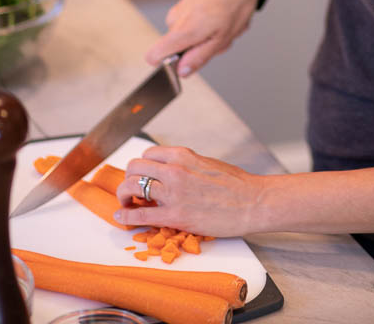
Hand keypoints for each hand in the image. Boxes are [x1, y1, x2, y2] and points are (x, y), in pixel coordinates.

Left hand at [114, 145, 263, 236]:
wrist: (252, 203)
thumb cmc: (236, 185)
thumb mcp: (207, 164)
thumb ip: (187, 165)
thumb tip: (174, 172)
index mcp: (184, 155)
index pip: (148, 154)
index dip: (142, 166)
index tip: (142, 176)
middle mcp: (175, 170)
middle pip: (135, 167)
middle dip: (129, 179)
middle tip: (131, 191)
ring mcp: (173, 193)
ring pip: (131, 187)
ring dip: (124, 196)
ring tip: (126, 204)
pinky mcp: (175, 216)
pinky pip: (139, 215)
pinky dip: (125, 217)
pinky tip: (121, 218)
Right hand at [145, 0, 265, 74]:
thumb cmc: (236, 1)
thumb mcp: (223, 37)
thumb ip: (199, 57)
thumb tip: (181, 72)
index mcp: (183, 30)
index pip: (154, 55)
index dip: (166, 64)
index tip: (183, 64)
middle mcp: (177, 18)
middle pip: (178, 47)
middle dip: (200, 47)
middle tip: (222, 37)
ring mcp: (181, 7)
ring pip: (189, 34)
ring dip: (208, 34)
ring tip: (226, 23)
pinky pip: (193, 20)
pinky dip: (209, 21)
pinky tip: (224, 12)